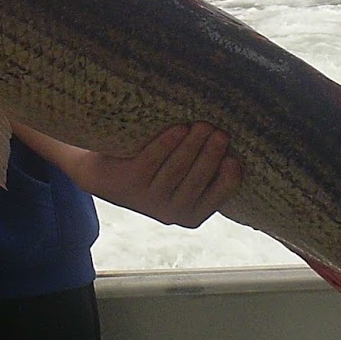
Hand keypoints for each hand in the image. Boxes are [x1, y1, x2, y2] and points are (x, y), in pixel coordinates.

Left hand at [84, 122, 241, 227]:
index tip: (235, 160)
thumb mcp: (181, 179)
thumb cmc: (155, 171)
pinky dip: (166, 143)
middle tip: (222, 133)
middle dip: (211, 155)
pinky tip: (178, 128)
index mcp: (190, 214)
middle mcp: (170, 213)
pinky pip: (152, 160)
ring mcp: (148, 199)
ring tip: (204, 125)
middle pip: (196, 180)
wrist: (104, 174)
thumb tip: (236, 143)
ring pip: (176, 169)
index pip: (216, 197)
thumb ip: (204, 170)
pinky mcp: (129, 183)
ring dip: (192, 145)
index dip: (227, 181)